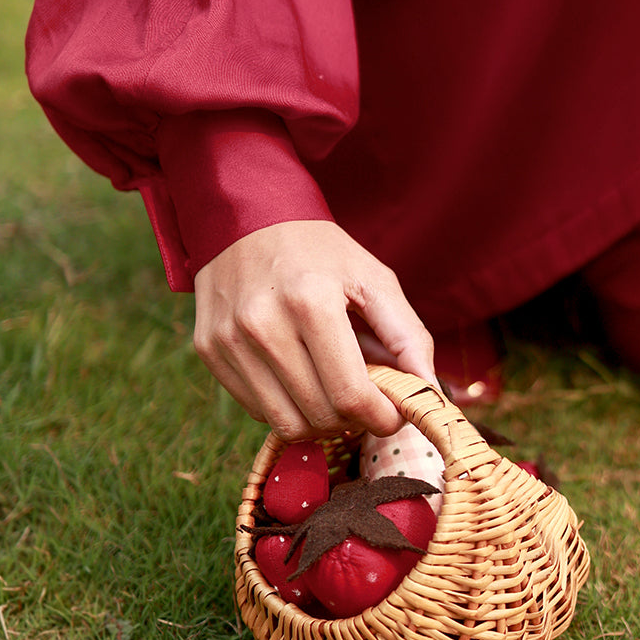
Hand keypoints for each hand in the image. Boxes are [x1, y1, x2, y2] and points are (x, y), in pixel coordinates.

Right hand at [193, 220, 435, 439]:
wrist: (249, 216)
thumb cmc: (321, 250)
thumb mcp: (374, 279)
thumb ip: (408, 336)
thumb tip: (430, 393)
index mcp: (311, 301)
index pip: (350, 395)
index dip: (382, 417)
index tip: (395, 414)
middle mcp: (263, 324)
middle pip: (320, 414)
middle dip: (356, 419)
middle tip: (369, 398)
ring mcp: (229, 340)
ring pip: (286, 423)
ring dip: (321, 420)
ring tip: (336, 389)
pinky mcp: (209, 351)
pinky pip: (257, 410)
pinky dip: (288, 406)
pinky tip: (301, 376)